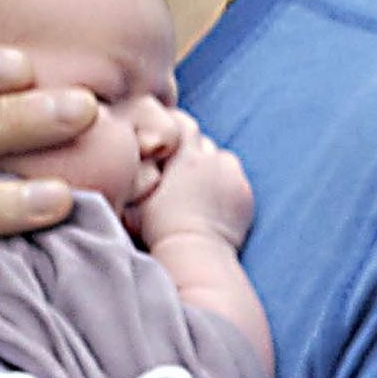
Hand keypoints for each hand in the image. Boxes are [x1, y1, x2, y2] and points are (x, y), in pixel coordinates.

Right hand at [133, 115, 254, 255]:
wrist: (195, 253)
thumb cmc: (160, 228)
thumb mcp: (138, 199)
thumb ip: (138, 176)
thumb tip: (131, 167)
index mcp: (186, 158)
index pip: (184, 124)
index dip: (176, 128)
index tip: (168, 141)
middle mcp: (212, 161)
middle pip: (204, 142)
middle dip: (193, 150)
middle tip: (181, 169)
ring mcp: (233, 178)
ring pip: (222, 158)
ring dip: (212, 165)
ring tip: (199, 185)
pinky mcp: (246, 196)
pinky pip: (236, 180)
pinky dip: (227, 185)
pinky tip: (215, 201)